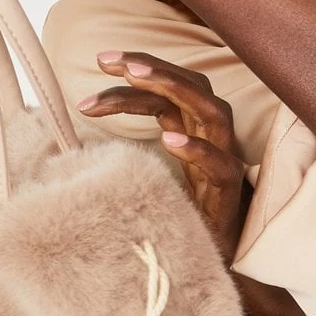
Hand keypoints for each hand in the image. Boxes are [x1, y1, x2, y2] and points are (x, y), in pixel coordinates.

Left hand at [79, 48, 245, 266]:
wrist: (207, 255)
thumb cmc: (175, 207)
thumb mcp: (149, 164)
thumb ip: (130, 138)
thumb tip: (86, 112)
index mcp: (191, 126)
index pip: (168, 87)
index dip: (138, 68)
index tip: (102, 60)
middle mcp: (211, 135)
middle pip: (192, 85)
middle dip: (152, 67)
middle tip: (110, 60)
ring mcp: (224, 160)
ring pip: (212, 111)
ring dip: (174, 88)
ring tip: (135, 78)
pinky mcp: (229, 191)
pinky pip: (219, 165)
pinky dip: (196, 149)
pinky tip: (169, 140)